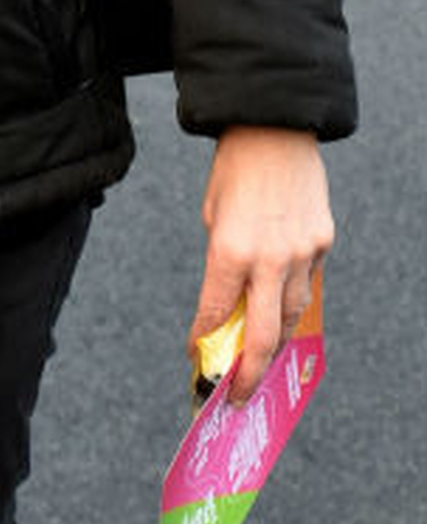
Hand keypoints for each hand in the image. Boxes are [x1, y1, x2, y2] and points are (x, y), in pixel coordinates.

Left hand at [191, 127, 333, 405]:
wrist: (275, 126)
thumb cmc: (235, 168)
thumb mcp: (214, 215)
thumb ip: (222, 262)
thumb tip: (229, 305)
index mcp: (231, 249)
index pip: (217, 313)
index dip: (206, 342)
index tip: (199, 363)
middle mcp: (269, 258)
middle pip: (263, 336)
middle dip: (248, 374)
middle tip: (236, 397)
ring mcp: (302, 253)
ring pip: (291, 315)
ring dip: (276, 340)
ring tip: (261, 361)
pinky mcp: (323, 243)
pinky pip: (306, 283)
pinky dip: (293, 297)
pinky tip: (282, 308)